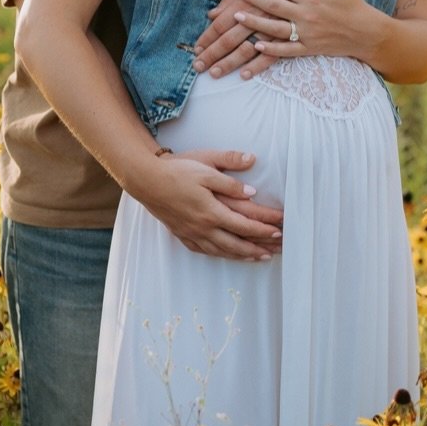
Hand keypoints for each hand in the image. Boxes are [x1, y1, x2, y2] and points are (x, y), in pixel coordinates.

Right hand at [130, 148, 282, 260]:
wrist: (147, 180)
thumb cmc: (177, 171)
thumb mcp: (206, 168)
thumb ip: (230, 181)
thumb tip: (252, 191)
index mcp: (212, 211)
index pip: (245, 225)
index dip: (264, 230)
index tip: (280, 231)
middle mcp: (204, 227)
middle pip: (237, 244)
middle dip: (259, 248)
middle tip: (276, 251)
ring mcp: (192, 233)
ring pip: (222, 251)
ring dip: (243, 255)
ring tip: (259, 257)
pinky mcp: (182, 234)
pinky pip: (205, 250)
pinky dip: (221, 255)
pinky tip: (227, 254)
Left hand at [233, 0, 375, 61]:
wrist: (367, 33)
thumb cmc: (352, 5)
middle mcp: (307, 15)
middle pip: (274, 6)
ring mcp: (307, 34)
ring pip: (275, 28)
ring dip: (255, 22)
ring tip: (238, 16)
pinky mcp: (309, 49)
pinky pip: (287, 51)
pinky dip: (272, 49)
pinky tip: (257, 45)